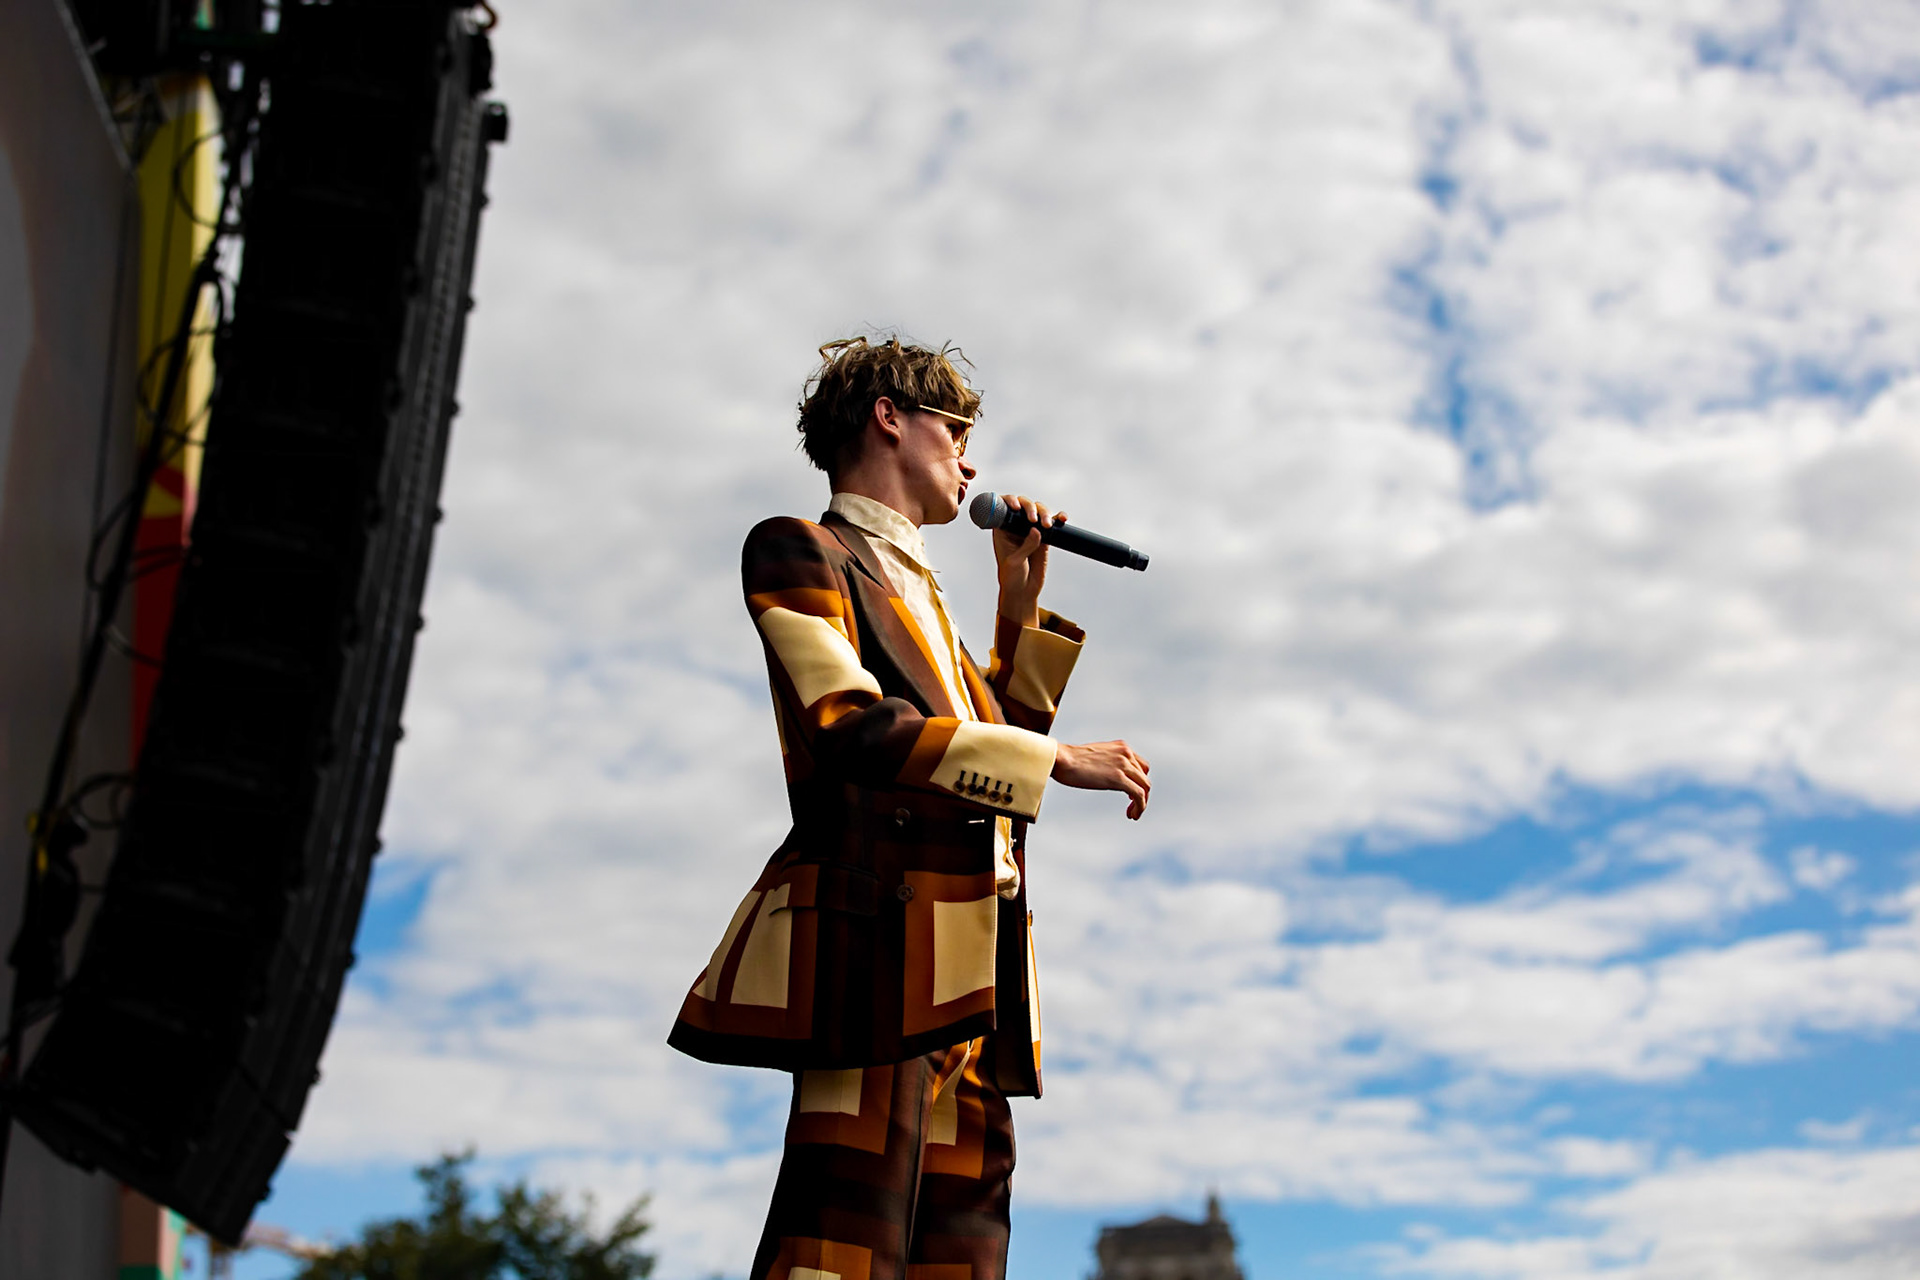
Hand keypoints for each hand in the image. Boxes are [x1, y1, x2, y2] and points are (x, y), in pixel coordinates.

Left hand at [994, 493, 1063, 627]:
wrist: (1024, 591)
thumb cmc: (1011, 577)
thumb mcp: (1015, 562)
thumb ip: (1025, 546)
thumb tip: (1036, 531)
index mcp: (1002, 529)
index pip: (1003, 508)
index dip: (1009, 501)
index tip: (1015, 507)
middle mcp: (1015, 526)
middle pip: (1024, 505)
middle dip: (1030, 507)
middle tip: (1034, 519)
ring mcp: (1031, 530)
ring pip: (1039, 511)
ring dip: (1045, 513)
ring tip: (1047, 525)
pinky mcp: (1044, 537)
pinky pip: (1053, 523)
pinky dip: (1058, 518)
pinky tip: (1063, 518)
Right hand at [1051, 739, 1151, 819]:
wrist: (1061, 759)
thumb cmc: (1069, 759)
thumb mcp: (1095, 756)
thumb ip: (1106, 762)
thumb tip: (1107, 775)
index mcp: (1120, 747)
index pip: (1140, 765)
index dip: (1138, 781)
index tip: (1130, 793)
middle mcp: (1126, 754)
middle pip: (1144, 777)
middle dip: (1141, 793)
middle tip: (1132, 806)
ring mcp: (1124, 765)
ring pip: (1145, 787)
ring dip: (1142, 803)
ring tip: (1133, 813)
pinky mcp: (1119, 778)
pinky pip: (1139, 795)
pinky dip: (1140, 806)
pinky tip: (1133, 814)